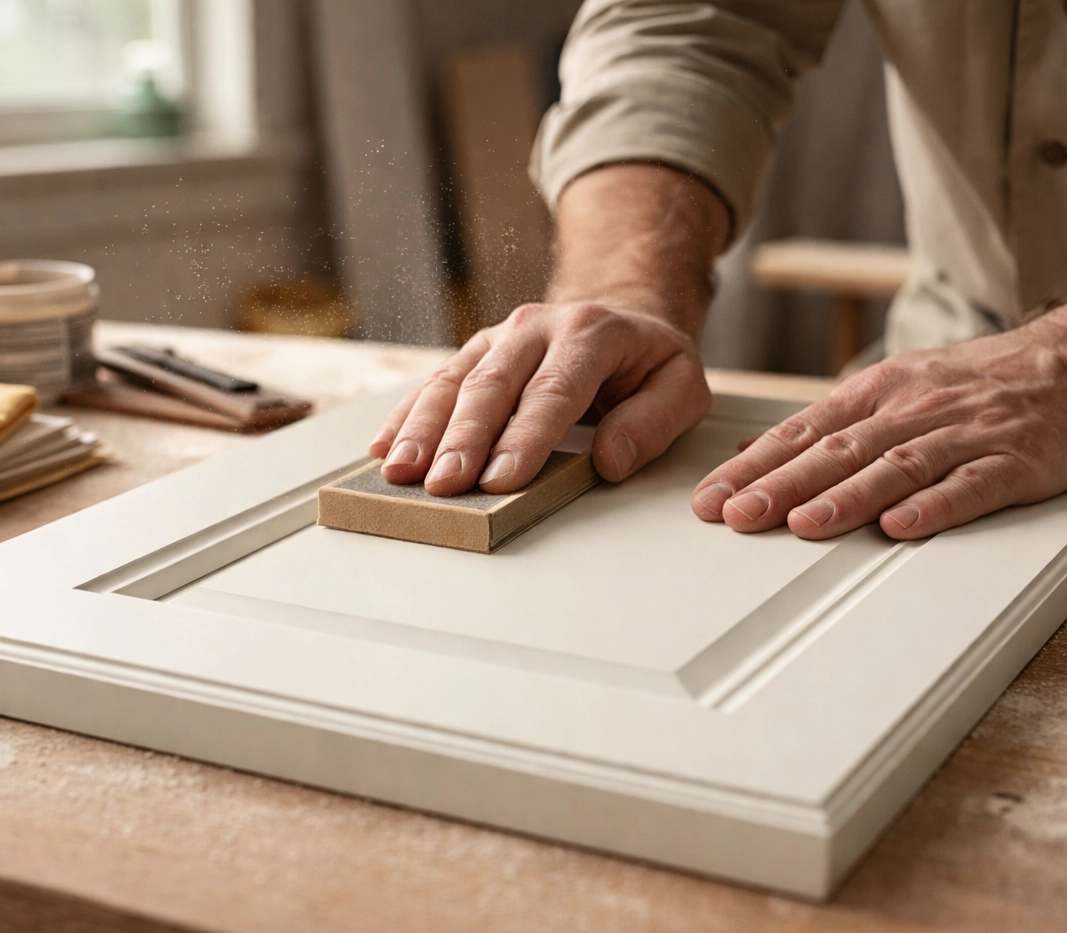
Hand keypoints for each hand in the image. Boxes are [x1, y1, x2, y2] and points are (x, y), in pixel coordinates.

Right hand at [369, 303, 710, 494]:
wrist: (621, 314)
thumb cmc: (649, 362)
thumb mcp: (681, 386)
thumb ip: (653, 422)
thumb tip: (610, 461)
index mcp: (590, 333)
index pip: (553, 391)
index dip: (525, 437)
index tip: (501, 480)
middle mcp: (536, 328)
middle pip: (493, 385)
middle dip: (463, 438)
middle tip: (444, 484)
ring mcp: (498, 337)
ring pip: (454, 381)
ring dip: (423, 429)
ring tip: (400, 471)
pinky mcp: (474, 353)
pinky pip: (435, 383)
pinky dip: (407, 417)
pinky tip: (384, 448)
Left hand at [690, 331, 1066, 539]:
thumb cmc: (970, 385)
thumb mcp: (890, 388)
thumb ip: (824, 424)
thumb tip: (749, 449)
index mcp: (878, 392)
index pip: (803, 432)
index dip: (754, 466)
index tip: (711, 498)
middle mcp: (914, 410)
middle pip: (839, 450)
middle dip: (783, 484)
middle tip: (736, 515)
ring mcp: (965, 435)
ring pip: (898, 466)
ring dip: (848, 497)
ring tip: (805, 524)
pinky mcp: (1014, 463)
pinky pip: (971, 485)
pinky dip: (935, 505)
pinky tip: (902, 526)